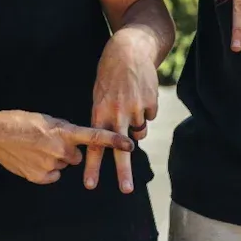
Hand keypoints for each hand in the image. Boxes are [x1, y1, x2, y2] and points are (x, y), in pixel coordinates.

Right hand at [0, 110, 131, 185]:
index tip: (130, 146)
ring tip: (35, 149)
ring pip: (63, 165)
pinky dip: (44, 169)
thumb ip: (64, 129)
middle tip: (47, 142)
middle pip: (77, 155)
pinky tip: (31, 159)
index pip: (95, 137)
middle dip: (67, 150)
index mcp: (63, 132)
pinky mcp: (41, 178)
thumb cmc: (18, 122)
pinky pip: (52, 175)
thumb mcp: (45, 119)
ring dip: (54, 159)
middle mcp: (61, 150)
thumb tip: (75, 139)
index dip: (114, 141)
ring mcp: (51, 166)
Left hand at [85, 33, 157, 192]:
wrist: (129, 50)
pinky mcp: (150, 104)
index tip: (90, 185)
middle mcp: (117, 114)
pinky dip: (146, 109)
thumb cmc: (110, 74)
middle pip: (120, 149)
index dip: (93, 166)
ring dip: (136, 123)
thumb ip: (106, 119)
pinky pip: (149, 116)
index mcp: (100, 113)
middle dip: (123, 171)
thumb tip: (125, 142)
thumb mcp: (100, 95)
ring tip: (131, 101)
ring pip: (139, 131)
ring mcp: (135, 109)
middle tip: (125, 191)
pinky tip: (141, 93)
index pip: (95, 145)